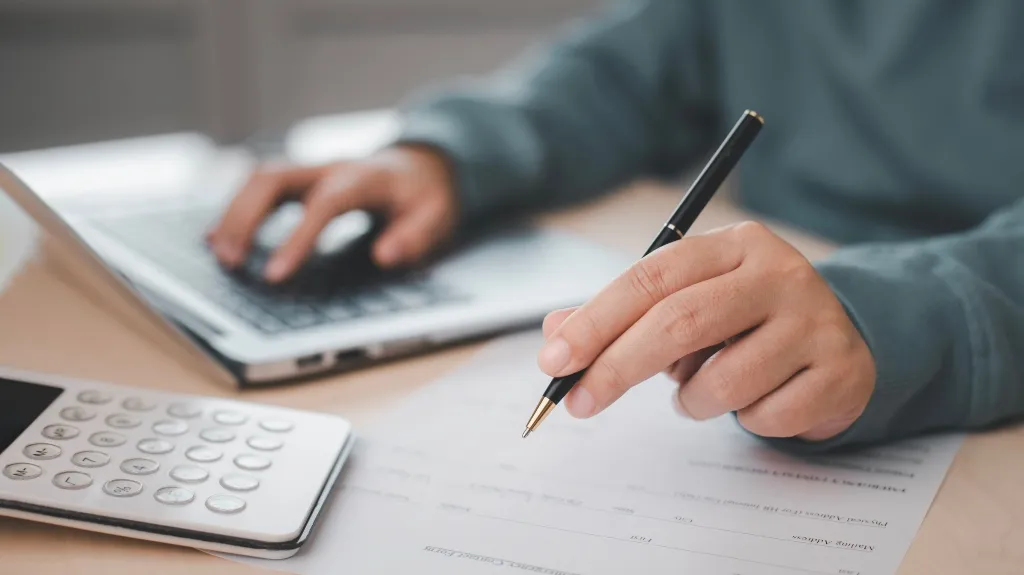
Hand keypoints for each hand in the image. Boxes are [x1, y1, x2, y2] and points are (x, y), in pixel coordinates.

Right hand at [206, 145, 458, 281]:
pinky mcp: (299, 180)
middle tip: (230, 262)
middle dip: (245, 218)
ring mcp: (311, 171)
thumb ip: (415, 236)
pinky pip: (258, 187)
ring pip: (258, 179)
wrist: (422, 166)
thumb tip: (385, 255)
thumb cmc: (425, 197)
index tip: (274, 276)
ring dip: (233, 214)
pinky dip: (236, 210)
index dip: (296, 239)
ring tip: (219, 256)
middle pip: (274, 179)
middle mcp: (330, 168)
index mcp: (364, 179)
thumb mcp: (436, 217)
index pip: (323, 205)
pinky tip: (218, 238)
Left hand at [537, 221, 875, 440]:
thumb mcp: (687, 301)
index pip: (652, 276)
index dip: (596, 321)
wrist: (843, 341)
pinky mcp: (838, 371)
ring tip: (697, 391)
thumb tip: (555, 337)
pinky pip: (765, 416)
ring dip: (691, 401)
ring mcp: (815, 321)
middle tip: (580, 402)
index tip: (555, 361)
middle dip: (618, 367)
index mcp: (734, 244)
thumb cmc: (744, 322)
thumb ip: (622, 316)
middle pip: (681, 322)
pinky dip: (743, 420)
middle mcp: (778, 272)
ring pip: (723, 381)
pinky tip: (754, 399)